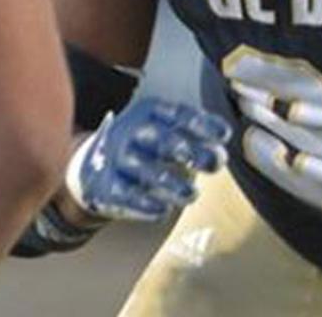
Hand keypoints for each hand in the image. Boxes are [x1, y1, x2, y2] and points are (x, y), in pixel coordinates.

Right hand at [65, 97, 231, 220]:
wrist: (96, 162)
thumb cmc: (148, 144)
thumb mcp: (167, 128)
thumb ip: (197, 137)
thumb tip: (222, 154)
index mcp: (151, 111)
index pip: (179, 114)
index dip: (203, 123)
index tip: (225, 135)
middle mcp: (132, 131)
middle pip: (164, 141)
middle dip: (193, 153)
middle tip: (216, 163)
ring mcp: (116, 157)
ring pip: (147, 171)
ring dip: (173, 185)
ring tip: (192, 195)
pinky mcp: (105, 184)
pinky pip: (126, 196)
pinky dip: (146, 204)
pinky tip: (163, 210)